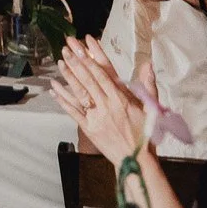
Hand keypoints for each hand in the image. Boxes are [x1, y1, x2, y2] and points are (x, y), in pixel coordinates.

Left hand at [51, 36, 149, 158]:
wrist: (136, 160)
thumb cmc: (146, 134)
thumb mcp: (151, 108)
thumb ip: (148, 85)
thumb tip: (148, 64)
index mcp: (122, 100)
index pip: (103, 75)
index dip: (92, 59)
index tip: (83, 46)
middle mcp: (107, 106)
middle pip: (89, 80)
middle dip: (77, 63)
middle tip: (67, 48)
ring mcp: (96, 117)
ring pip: (79, 93)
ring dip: (68, 77)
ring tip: (59, 63)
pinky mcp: (88, 129)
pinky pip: (73, 112)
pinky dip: (63, 99)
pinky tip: (54, 88)